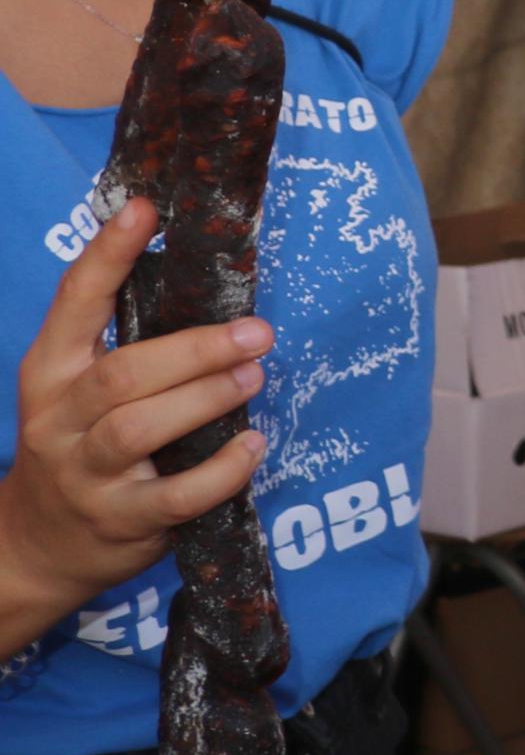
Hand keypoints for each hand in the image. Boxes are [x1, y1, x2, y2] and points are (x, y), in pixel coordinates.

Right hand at [0, 200, 270, 629]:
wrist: (39, 545)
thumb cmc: (79, 447)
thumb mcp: (78, 391)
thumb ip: (125, 345)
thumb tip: (209, 287)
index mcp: (50, 371)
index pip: (74, 302)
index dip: (108, 254)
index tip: (146, 210)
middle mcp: (59, 418)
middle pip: (122, 374)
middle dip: (193, 349)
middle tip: (256, 331)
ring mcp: (85, 473)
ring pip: (139, 428)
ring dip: (204, 400)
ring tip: (254, 378)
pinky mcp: (120, 520)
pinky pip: (175, 495)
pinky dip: (220, 471)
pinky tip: (253, 448)